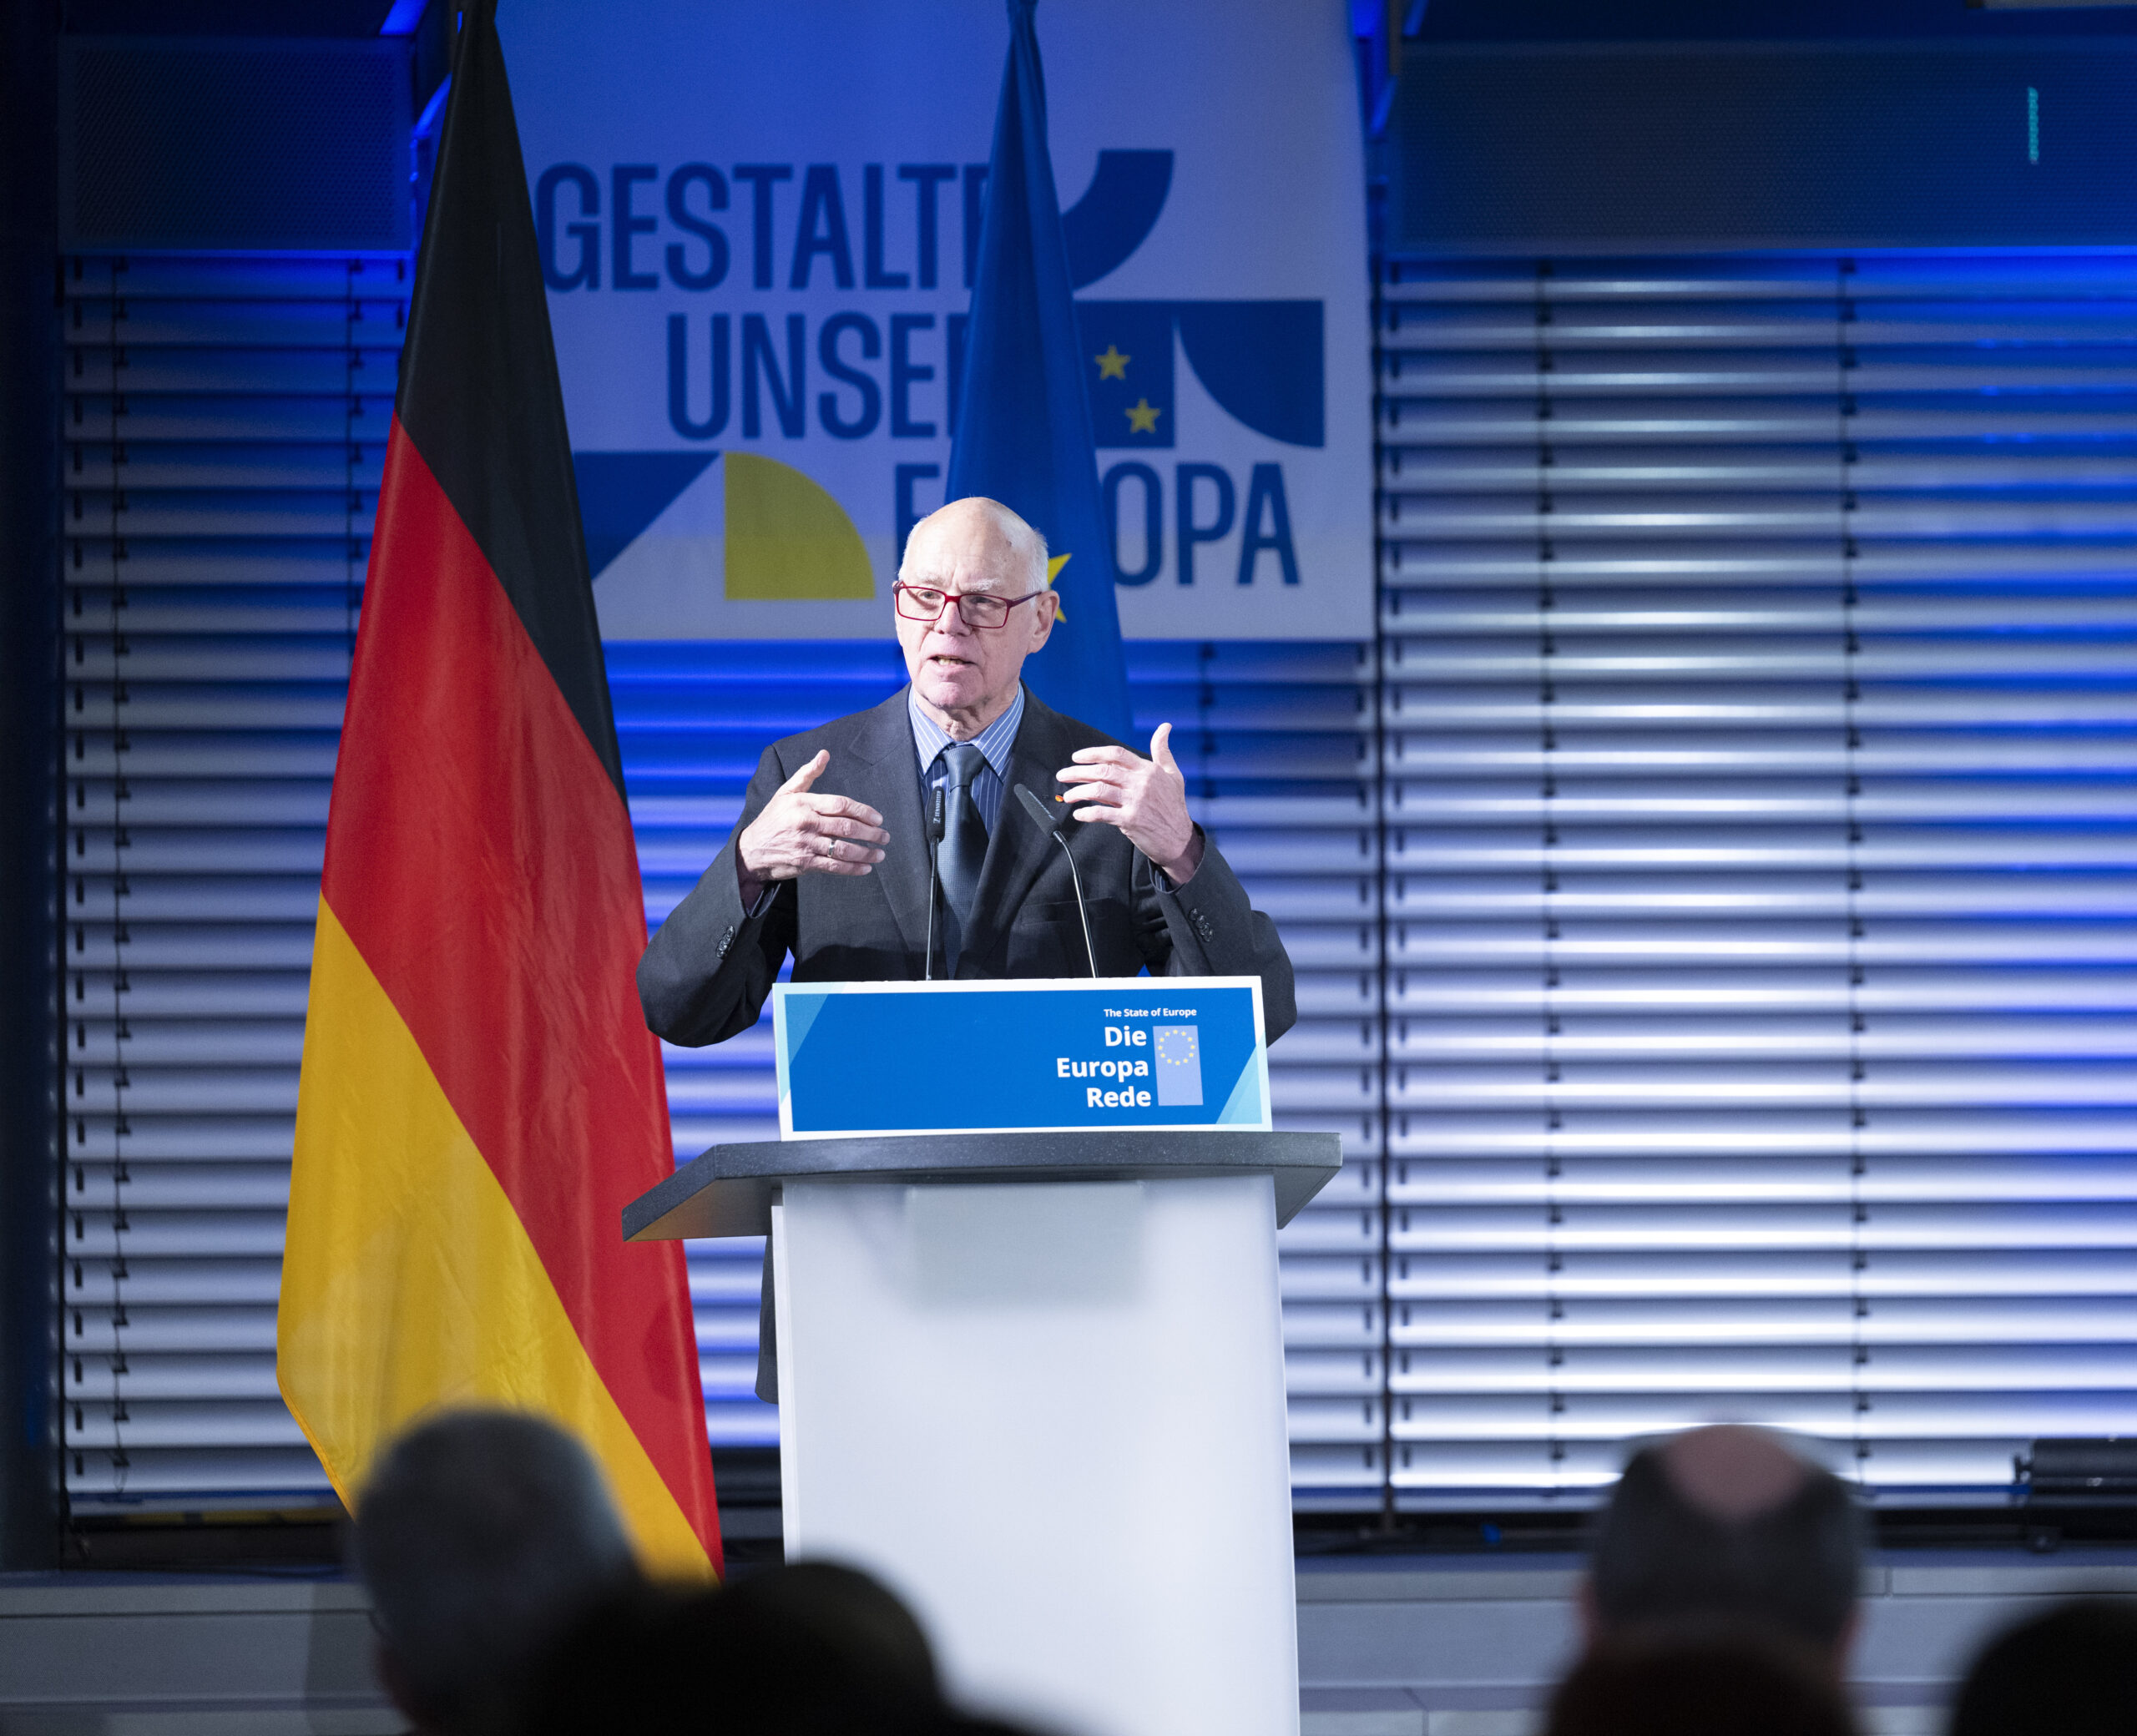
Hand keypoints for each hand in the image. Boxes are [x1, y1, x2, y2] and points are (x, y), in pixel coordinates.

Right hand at [736, 751, 887, 903]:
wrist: (751, 850)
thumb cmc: (773, 818)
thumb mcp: (786, 792)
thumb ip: (807, 773)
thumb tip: (824, 754)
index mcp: (803, 803)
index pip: (840, 805)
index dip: (863, 811)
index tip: (878, 818)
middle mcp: (806, 823)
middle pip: (846, 827)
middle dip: (870, 833)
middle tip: (885, 836)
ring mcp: (805, 845)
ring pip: (843, 849)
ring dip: (866, 852)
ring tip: (880, 853)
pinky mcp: (805, 863)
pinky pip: (834, 867)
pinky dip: (852, 868)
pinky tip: (866, 867)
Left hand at [1057, 722, 1203, 882]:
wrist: (1180, 839)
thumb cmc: (1174, 806)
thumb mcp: (1173, 774)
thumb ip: (1163, 751)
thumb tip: (1164, 727)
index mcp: (1148, 770)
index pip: (1116, 754)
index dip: (1093, 753)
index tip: (1077, 757)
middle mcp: (1141, 783)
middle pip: (1103, 771)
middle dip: (1078, 772)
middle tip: (1063, 775)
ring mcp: (1135, 802)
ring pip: (1099, 791)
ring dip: (1078, 792)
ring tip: (1068, 796)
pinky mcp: (1130, 820)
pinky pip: (1102, 814)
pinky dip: (1087, 814)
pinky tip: (1079, 814)